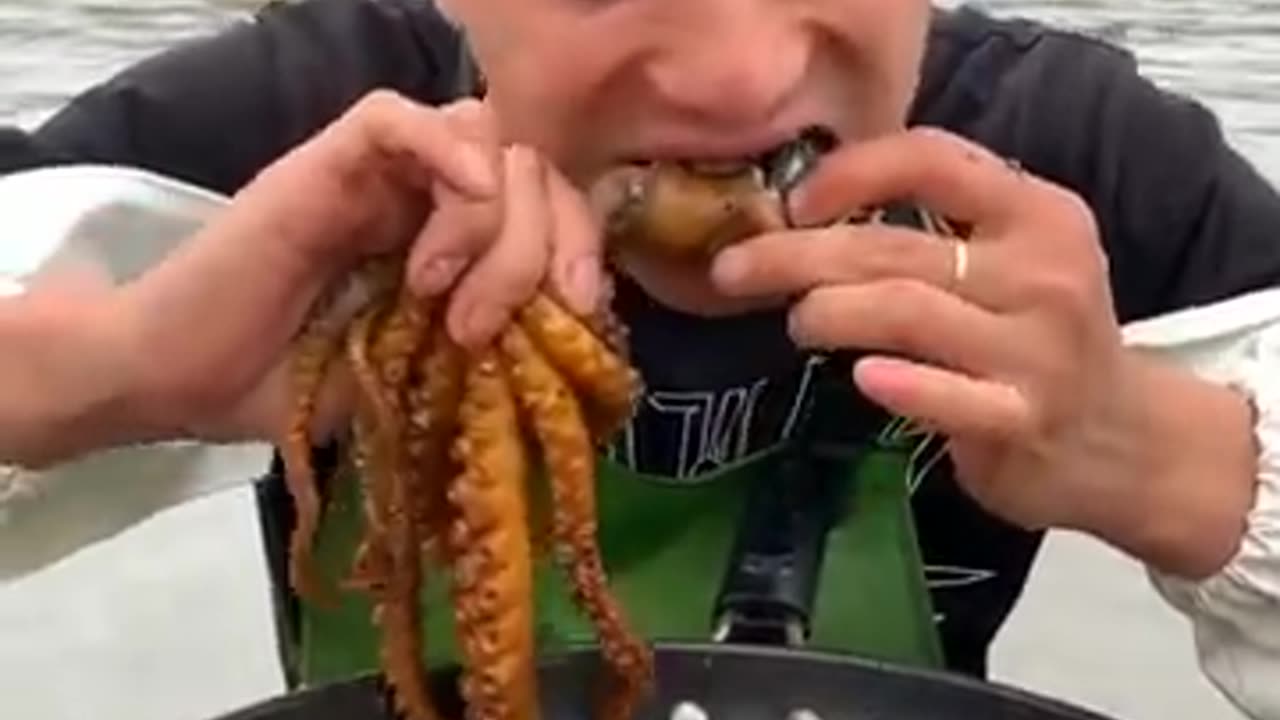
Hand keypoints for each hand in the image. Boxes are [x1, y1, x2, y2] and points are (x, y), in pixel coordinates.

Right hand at [110, 91, 603, 448]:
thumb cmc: (295, 387)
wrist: (184, 383)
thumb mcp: (422, 380)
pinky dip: (442, 152)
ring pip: (479, 132)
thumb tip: (580, 339)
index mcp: (456, 244)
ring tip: (435, 294)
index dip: (582, 246)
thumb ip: (495, 347)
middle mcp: (426, 199)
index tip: (578, 314)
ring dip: (488, 217)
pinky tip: (444, 219)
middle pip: (528, 165)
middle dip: (539, 244)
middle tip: (480, 325)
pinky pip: (395, 116)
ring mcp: (377, 176)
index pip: (551, 203)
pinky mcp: (322, 165)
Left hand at [708, 127, 1160, 535]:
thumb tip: (803, 214)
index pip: (931, 158)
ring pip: (905, 311)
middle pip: (893, 246)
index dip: (848, 172)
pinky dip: (901, 384)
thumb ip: (935, 227)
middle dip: (796, 255)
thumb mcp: (1014, 259)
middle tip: (734, 271)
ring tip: (797, 321)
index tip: (792, 204)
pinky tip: (862, 376)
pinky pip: (951, 397)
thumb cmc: (1036, 336)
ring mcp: (1038, 349)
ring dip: (829, 312)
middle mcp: (1043, 270)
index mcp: (1036, 212)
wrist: (1120, 439)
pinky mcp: (1025, 418)